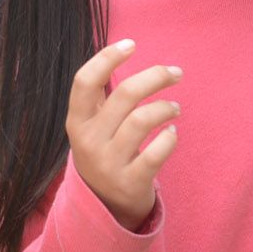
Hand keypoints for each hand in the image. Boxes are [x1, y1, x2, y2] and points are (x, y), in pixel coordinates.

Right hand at [68, 39, 178, 229]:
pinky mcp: (130, 183)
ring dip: (165, 107)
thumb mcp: (91, 127)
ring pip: (142, 120)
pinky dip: (169, 139)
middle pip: (124, 94)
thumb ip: (101, 97)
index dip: (107, 58)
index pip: (84, 81)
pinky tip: (172, 134)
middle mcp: (89, 141)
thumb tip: (125, 49)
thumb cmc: (104, 152)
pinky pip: (156, 153)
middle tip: (175, 73)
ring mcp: (108, 163)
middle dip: (155, 76)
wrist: (104, 207)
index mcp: (77, 122)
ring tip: (175, 108)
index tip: (131, 44)